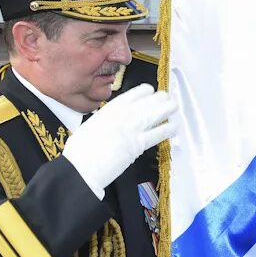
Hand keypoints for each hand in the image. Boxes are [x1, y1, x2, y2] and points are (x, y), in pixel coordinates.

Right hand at [62, 84, 176, 196]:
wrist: (82, 166)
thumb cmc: (81, 150)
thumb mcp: (92, 125)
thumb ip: (106, 121)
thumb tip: (112, 123)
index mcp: (109, 110)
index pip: (132, 94)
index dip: (144, 91)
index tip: (150, 90)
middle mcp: (123, 115)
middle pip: (147, 101)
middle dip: (159, 98)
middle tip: (167, 97)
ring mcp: (132, 129)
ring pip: (156, 113)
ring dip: (167, 108)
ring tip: (174, 106)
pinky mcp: (139, 144)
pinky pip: (159, 133)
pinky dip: (168, 129)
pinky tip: (174, 126)